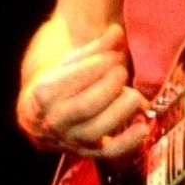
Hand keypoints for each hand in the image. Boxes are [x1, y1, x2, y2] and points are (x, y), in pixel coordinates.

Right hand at [17, 22, 149, 156]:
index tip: (115, 54)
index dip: (98, 66)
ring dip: (120, 111)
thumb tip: (116, 31)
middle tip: (123, 70)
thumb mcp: (71, 62)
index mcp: (44, 93)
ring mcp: (70, 139)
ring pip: (96, 129)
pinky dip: (128, 143)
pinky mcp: (87, 153)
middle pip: (86, 105)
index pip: (73, 79)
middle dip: (109, 86)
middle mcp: (55, 120)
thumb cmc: (61, 82)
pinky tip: (144, 127)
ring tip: (135, 94)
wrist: (40, 117)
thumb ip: (96, 48)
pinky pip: (108, 153)